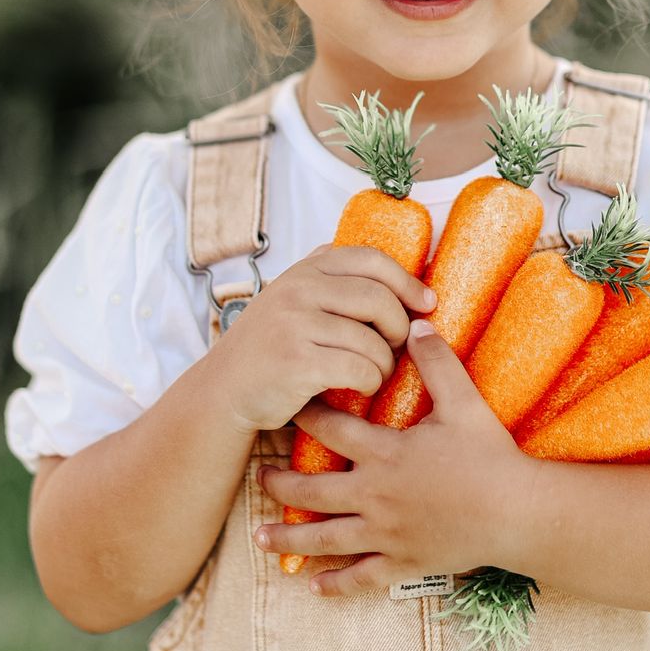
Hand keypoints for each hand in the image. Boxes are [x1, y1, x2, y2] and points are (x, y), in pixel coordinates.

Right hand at [217, 244, 436, 432]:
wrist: (223, 390)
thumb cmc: (269, 347)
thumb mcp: (292, 299)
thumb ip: (330, 280)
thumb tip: (397, 274)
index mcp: (304, 271)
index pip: (370, 259)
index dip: (406, 280)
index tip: (426, 303)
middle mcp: (298, 290)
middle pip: (378, 299)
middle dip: (399, 326)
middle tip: (399, 346)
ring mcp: (295, 325)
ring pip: (372, 340)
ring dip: (386, 362)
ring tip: (378, 372)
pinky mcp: (297, 363)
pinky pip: (359, 370)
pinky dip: (370, 382)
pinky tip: (361, 387)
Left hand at [252, 321, 528, 593]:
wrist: (517, 513)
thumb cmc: (490, 456)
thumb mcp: (464, 402)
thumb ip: (436, 362)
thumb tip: (415, 324)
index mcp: (386, 453)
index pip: (332, 431)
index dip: (306, 417)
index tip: (285, 407)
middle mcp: (376, 496)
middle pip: (313, 492)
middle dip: (280, 485)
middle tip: (258, 477)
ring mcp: (386, 534)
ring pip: (326, 540)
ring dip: (290, 538)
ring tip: (258, 537)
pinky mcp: (403, 563)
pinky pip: (361, 578)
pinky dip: (335, 585)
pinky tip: (313, 588)